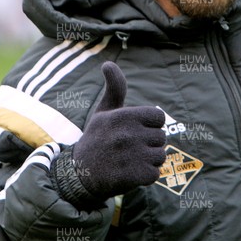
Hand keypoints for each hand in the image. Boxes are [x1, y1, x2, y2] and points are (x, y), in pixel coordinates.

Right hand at [70, 61, 166, 200]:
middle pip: (161, 138)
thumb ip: (115, 88)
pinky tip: (130, 173)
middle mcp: (128, 134)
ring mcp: (131, 156)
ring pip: (161, 156)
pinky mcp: (133, 176)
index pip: (159, 117)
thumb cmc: (97, 138)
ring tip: (130, 161)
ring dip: (149, 161)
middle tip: (129, 148)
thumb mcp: (104, 111)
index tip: (135, 131)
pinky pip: (155, 174)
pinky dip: (145, 176)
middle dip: (149, 144)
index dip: (150, 125)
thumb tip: (108, 63)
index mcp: (123, 116)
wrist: (79, 175)